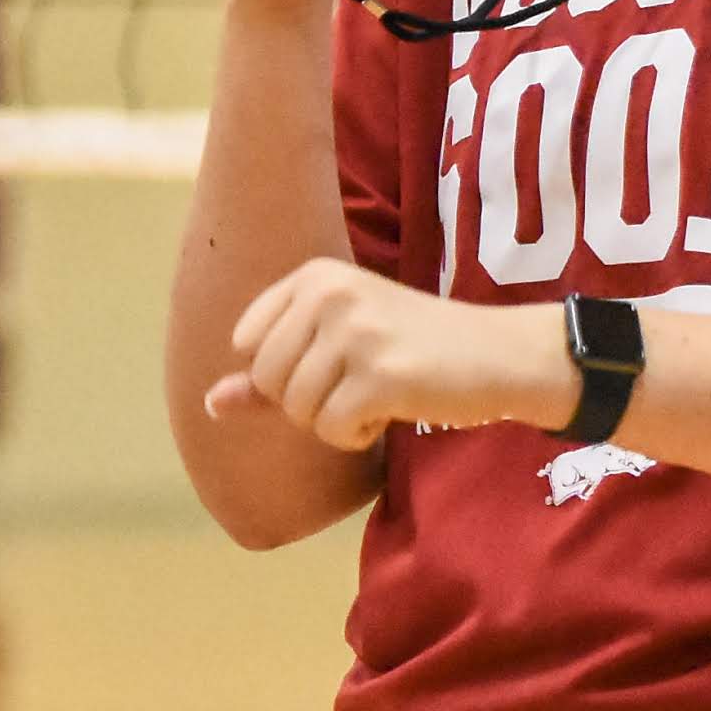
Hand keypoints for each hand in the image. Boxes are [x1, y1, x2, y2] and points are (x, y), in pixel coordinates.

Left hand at [210, 258, 574, 449]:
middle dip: (307, 401)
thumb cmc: (416, 348)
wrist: (499, 354)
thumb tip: (211, 404)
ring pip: (297, 410)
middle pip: (267, 381)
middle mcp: (330, 294)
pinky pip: (333, 429)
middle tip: (361, 380)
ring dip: (336, 420)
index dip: (284, 372)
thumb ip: (270, 374)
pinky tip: (394, 408)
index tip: (334, 359)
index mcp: (315, 275)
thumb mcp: (338, 346)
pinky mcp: (381, 374)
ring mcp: (356, 332)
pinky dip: (358, 435)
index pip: (247, 343)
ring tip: (382, 390)